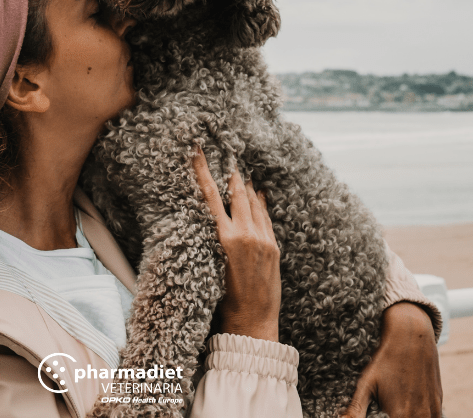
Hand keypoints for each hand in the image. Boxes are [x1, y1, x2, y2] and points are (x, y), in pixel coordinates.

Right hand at [192, 147, 281, 341]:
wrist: (250, 320)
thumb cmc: (224, 298)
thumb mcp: (211, 263)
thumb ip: (214, 236)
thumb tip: (213, 215)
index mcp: (224, 238)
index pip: (211, 196)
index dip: (203, 171)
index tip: (198, 151)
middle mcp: (245, 234)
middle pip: (237, 194)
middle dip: (232, 175)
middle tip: (228, 157)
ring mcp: (263, 239)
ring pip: (254, 203)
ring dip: (247, 187)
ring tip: (242, 175)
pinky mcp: (274, 247)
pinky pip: (266, 217)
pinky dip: (261, 204)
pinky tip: (260, 195)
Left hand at [341, 302, 442, 417]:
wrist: (411, 336)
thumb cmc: (386, 359)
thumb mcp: (366, 383)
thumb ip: (355, 409)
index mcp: (401, 415)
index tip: (381, 414)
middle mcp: (420, 415)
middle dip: (395, 416)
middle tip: (386, 410)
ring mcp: (433, 410)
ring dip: (410, 416)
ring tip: (396, 407)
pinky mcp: (439, 403)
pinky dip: (421, 416)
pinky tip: (409, 408)